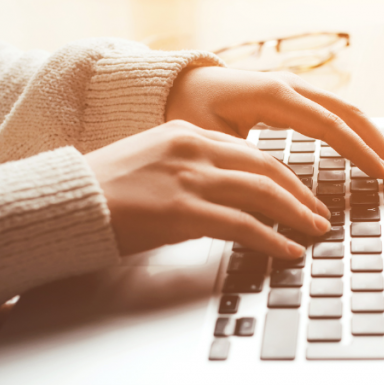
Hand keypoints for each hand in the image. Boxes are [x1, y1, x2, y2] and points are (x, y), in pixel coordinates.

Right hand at [84, 121, 330, 258]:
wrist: (64, 203)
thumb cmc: (100, 192)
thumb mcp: (149, 165)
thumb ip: (187, 172)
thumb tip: (222, 198)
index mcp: (183, 133)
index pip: (248, 151)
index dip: (282, 174)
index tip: (300, 192)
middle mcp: (191, 149)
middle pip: (264, 167)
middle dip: (299, 193)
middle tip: (319, 213)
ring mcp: (187, 178)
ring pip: (262, 192)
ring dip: (296, 214)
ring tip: (315, 232)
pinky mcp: (181, 210)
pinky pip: (243, 224)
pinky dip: (272, 239)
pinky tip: (288, 251)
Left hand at [166, 66, 383, 180]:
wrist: (174, 88)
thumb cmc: (188, 113)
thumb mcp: (211, 142)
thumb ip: (247, 165)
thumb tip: (279, 199)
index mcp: (272, 94)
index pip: (330, 124)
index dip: (360, 151)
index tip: (382, 174)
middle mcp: (289, 86)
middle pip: (350, 113)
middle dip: (380, 145)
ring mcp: (294, 89)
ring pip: (348, 111)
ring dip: (375, 139)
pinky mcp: (294, 99)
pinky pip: (335, 114)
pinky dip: (358, 134)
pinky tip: (371, 154)